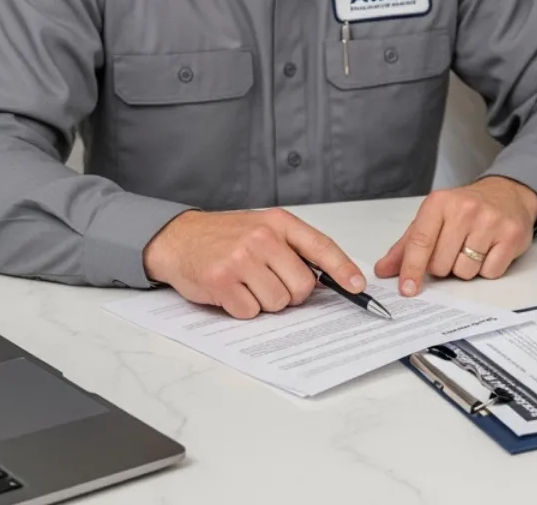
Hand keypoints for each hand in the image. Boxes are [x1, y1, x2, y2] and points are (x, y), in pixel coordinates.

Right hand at [142, 208, 364, 319]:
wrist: (179, 238)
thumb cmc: (225, 236)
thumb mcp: (263, 228)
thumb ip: (293, 248)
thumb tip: (328, 279)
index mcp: (278, 222)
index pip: (321, 246)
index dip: (343, 269)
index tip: (357, 286)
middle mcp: (262, 238)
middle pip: (302, 286)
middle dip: (291, 293)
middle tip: (270, 282)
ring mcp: (241, 259)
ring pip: (278, 302)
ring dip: (264, 301)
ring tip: (247, 283)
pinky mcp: (222, 281)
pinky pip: (251, 312)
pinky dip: (242, 309)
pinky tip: (231, 291)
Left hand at [374, 176, 536, 294]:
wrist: (507, 193)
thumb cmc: (466, 208)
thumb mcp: (433, 218)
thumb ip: (408, 245)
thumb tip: (384, 270)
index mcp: (440, 202)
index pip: (421, 242)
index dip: (411, 269)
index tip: (407, 288)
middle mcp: (465, 209)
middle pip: (442, 264)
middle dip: (444, 267)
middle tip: (453, 250)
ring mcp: (490, 221)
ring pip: (465, 271)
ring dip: (466, 269)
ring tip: (473, 248)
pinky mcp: (511, 235)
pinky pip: (490, 272)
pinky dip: (487, 269)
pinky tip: (489, 250)